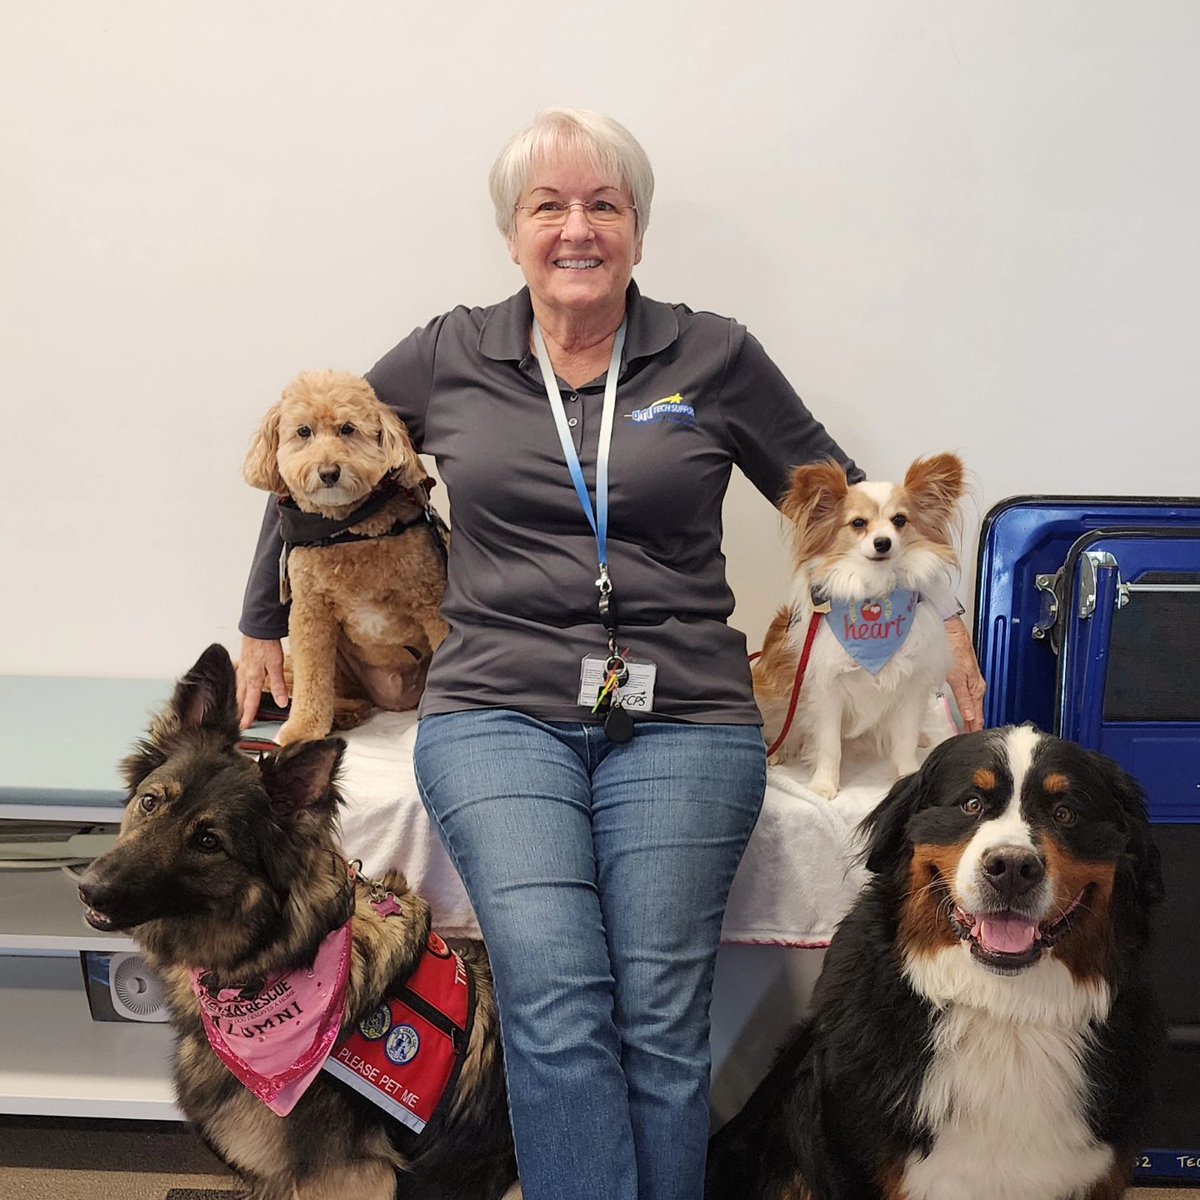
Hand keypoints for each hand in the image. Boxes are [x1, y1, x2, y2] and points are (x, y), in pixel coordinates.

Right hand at [236, 636, 287, 729]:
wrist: (257, 626)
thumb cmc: (266, 643)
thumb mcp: (276, 665)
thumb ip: (278, 685)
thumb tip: (282, 703)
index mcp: (253, 679)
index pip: (250, 702)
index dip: (248, 715)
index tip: (244, 726)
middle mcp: (245, 675)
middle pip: (241, 697)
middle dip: (240, 710)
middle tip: (239, 722)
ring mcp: (242, 668)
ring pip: (239, 689)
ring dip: (239, 700)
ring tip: (238, 709)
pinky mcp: (244, 661)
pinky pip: (239, 679)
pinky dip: (239, 687)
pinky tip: (241, 686)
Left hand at [944, 616, 985, 732]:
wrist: (949, 628)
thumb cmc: (954, 646)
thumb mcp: (956, 677)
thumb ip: (963, 697)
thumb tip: (971, 716)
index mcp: (976, 686)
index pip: (978, 713)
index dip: (975, 727)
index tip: (971, 738)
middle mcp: (975, 683)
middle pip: (976, 710)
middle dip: (974, 724)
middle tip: (968, 737)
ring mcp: (969, 678)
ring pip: (973, 702)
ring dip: (971, 715)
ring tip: (967, 728)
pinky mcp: (963, 673)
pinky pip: (967, 694)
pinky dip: (967, 704)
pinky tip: (964, 708)